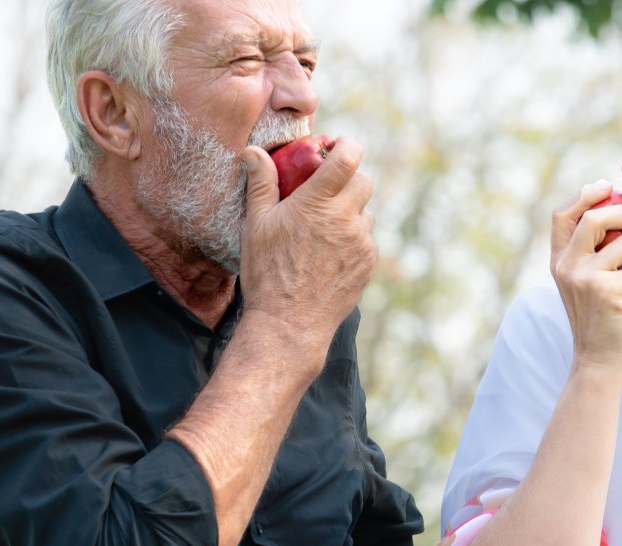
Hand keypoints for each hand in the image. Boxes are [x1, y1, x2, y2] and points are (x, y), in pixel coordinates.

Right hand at [238, 137, 375, 348]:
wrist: (289, 323)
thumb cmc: (267, 272)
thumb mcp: (256, 225)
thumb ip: (260, 183)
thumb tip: (253, 151)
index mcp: (318, 203)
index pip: (349, 158)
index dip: (347, 145)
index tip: (336, 146)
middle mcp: (346, 219)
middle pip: (364, 181)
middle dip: (349, 178)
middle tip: (327, 187)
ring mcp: (361, 242)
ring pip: (366, 212)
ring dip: (351, 210)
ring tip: (324, 225)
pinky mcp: (368, 263)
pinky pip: (366, 239)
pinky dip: (353, 237)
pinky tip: (329, 251)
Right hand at [550, 180, 621, 370]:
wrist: (598, 361)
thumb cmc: (599, 321)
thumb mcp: (584, 284)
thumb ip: (589, 255)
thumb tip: (614, 217)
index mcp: (558, 261)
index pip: (562, 214)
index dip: (585, 196)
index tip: (608, 188)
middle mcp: (566, 266)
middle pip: (595, 217)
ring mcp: (584, 277)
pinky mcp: (606, 291)